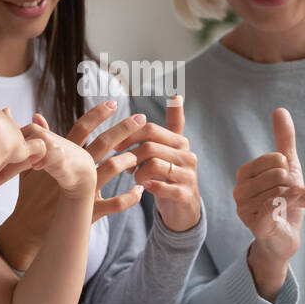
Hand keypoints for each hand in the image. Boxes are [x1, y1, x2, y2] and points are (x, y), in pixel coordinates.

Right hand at [0, 72, 45, 190]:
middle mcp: (7, 125)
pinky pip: (36, 150)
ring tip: (12, 156)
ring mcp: (16, 138)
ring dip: (18, 147)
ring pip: (20, 142)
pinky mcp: (23, 151)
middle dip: (3, 137)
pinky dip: (37, 153)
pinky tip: (33, 160)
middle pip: (7, 131)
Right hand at [0, 101, 145, 270]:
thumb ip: (34, 139)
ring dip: (129, 160)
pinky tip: (139, 190)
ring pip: (112, 169)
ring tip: (143, 154)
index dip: (97, 115)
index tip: (113, 102)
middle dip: (123, 129)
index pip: (81, 129)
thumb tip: (35, 115)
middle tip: (141, 118)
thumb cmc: (27, 197)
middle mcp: (75, 171)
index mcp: (61, 158)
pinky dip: (130, 197)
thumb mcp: (26, 165)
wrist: (26, 230)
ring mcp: (83, 191)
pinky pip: (115, 204)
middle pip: (103, 145)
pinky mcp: (89, 212)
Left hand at [110, 95, 201, 232]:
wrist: (183, 209)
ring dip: (138, 172)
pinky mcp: (185, 194)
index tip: (116, 146)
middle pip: (150, 146)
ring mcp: (188, 175)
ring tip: (135, 178)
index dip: (129, 136)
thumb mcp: (169, 149)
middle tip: (122, 166)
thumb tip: (176, 94)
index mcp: (179, 142)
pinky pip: (161, 186)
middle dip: (131, 156)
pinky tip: (143, 188)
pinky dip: (148, 187)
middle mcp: (187, 155)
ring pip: (154, 165)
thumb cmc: (170, 175)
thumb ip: (172, 124)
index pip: (150, 129)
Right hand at [232, 108, 304, 299]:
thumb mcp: (287, 168)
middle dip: (293, 183)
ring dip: (295, 196)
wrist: (284, 239)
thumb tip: (280, 110)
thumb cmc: (285, 201)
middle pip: (276, 174)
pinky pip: (275, 205)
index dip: (289, 168)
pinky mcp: (254, 224)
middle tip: (299, 193)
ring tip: (299, 202)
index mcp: (244, 173)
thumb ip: (283, 140)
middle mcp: (239, 190)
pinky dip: (292, 204)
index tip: (293, 179)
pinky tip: (298, 207)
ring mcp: (244, 208)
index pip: (273, 159)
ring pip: (278, 190)